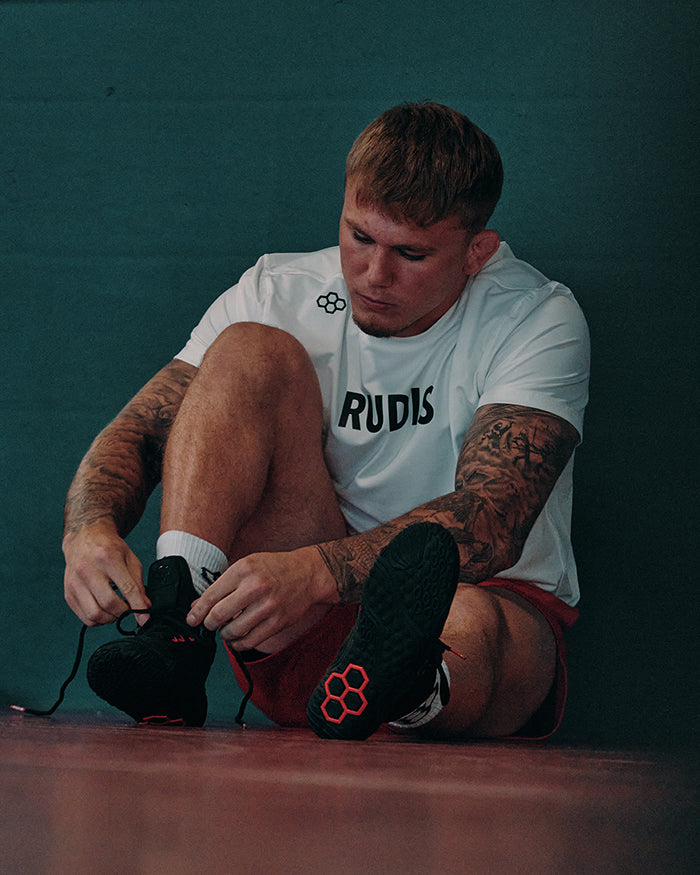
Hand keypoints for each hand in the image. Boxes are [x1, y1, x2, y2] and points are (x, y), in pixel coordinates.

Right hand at [63, 521, 149, 625]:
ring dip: (110, 618)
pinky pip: (85, 617)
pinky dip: (98, 620)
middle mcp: (87, 570)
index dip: (138, 606)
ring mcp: (75, 583)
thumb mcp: (130, 559)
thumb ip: (138, 584)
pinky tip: (105, 610)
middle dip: (124, 612)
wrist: (84, 538)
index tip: (145, 619)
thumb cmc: (109, 548)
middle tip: (130, 609)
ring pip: (94, 614)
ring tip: (117, 610)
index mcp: (107, 557)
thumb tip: (145, 608)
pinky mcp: (68, 594)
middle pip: (108, 603)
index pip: (126, 588)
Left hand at [186, 546, 335, 650]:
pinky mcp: (277, 622)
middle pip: (219, 615)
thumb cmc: (274, 568)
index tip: (192, 620)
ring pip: (233, 631)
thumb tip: (196, 605)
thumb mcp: (247, 566)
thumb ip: (222, 585)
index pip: (211, 595)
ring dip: (224, 634)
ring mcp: (268, 606)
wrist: (308, 573)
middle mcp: (255, 587)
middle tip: (209, 625)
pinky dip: (238, 644)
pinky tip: (238, 638)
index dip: (197, 611)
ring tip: (226, 630)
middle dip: (209, 624)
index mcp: (244, 569)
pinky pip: (250, 641)